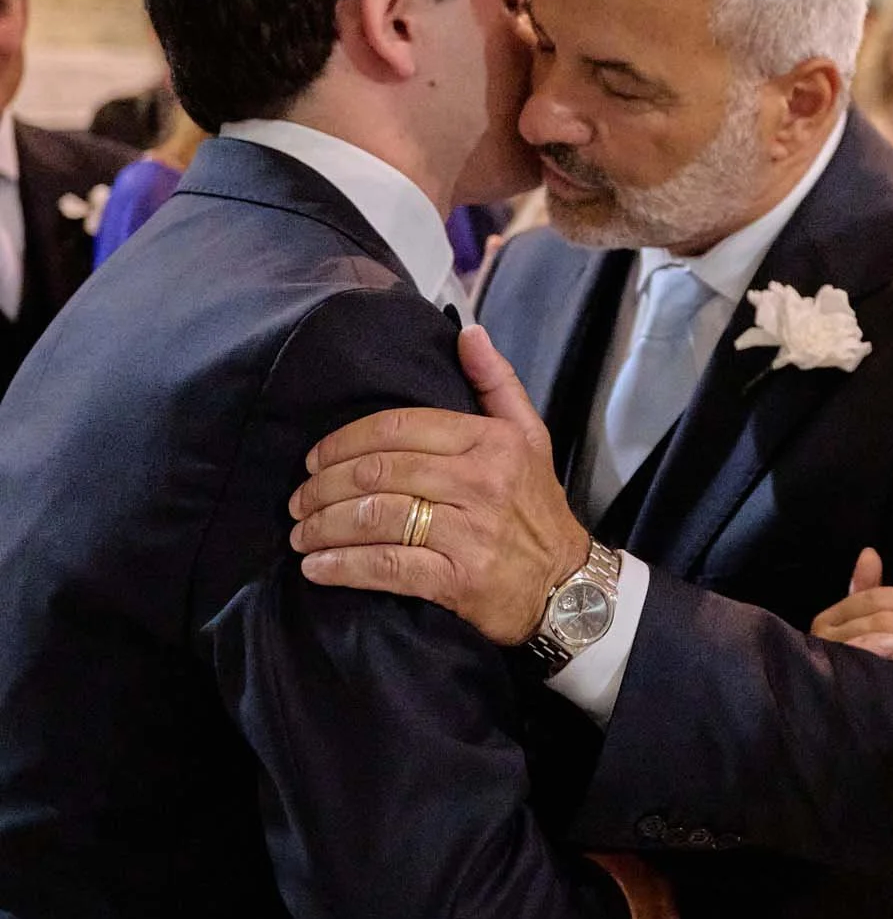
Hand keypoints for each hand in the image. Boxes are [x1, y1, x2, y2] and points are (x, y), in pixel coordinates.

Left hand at [290, 326, 589, 645]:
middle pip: (378, 472)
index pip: (399, 428)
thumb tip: (468, 333)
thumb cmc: (537, 507)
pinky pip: (385, 566)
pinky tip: (317, 567)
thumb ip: (496, 382)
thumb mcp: (529, 437)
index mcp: (491, 441)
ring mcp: (469, 531)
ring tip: (302, 533)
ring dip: (324, 526)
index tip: (315, 459)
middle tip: (299, 499)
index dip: (344, 441)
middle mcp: (481, 481)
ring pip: (375, 517)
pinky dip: (342, 566)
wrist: (568, 585)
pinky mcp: (458, 578)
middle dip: (324, 486)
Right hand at [809, 549, 892, 669]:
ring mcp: (828, 653)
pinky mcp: (832, 675)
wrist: (823, 718)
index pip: (879, 595)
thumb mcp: (864, 632)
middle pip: (884, 614)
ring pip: (880, 633)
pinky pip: (861, 654)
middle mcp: (827, 630)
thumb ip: (868, 594)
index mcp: (835, 615)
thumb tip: (869, 552)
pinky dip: (884, 648)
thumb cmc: (852, 671)